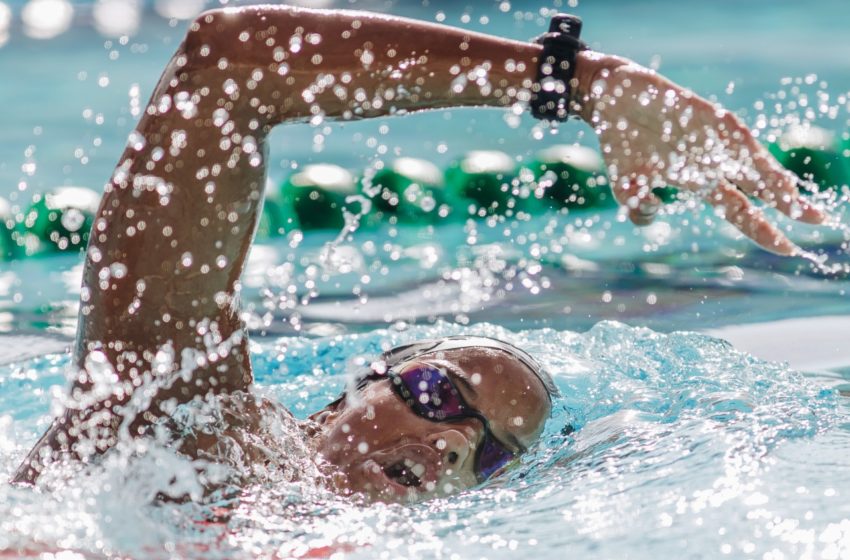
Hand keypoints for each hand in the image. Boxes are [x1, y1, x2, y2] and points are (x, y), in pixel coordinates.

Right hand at [573, 51, 825, 254]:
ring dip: (772, 182)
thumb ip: (638, 209)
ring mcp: (713, 139)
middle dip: (788, 205)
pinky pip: (731, 135)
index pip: (740, 211)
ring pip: (752, 162)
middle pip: (760, 187)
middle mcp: (715, 162)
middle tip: (820, 220)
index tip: (789, 248)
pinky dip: (747, 152)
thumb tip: (652, 213)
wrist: (611, 100)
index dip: (763, 230)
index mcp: (700, 182)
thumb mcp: (625, 187)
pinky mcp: (705, 116)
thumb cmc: (622, 142)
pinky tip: (761, 166)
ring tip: (793, 200)